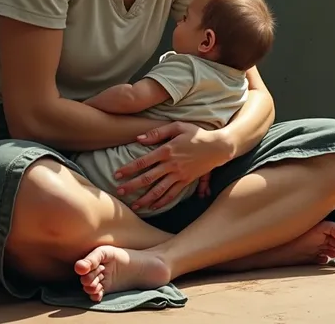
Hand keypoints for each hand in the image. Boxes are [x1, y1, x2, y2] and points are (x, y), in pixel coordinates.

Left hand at [114, 122, 228, 211]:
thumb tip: (139, 138)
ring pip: (159, 190)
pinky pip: (173, 194)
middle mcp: (172, 165)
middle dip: (132, 186)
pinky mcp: (187, 181)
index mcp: (167, 150)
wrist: (218, 147)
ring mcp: (179, 175)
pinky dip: (162, 202)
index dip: (128, 169)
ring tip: (134, 205)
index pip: (143, 161)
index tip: (117, 174)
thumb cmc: (197, 134)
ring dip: (145, 198)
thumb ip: (157, 132)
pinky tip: (153, 207)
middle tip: (119, 192)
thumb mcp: (178, 126)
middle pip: (148, 178)